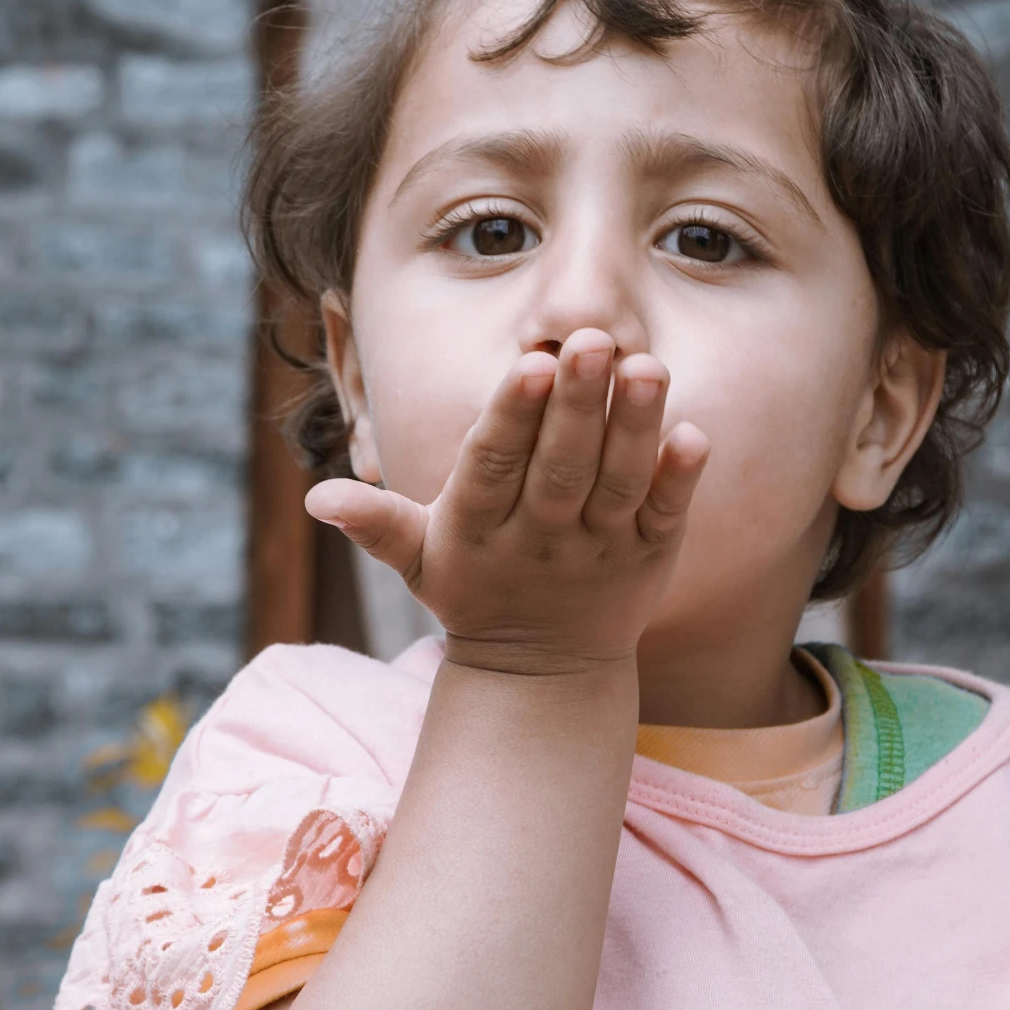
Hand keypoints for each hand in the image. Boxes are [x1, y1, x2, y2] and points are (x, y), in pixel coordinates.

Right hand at [304, 329, 709, 676]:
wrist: (542, 670)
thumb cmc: (474, 590)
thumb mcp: (418, 562)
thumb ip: (375, 524)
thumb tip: (314, 501)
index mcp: (480, 525)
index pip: (495, 463)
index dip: (512, 415)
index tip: (530, 364)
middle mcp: (541, 535)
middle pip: (561, 465)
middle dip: (577, 403)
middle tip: (593, 339)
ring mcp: (600, 546)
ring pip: (619, 483)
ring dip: (635, 427)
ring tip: (648, 367)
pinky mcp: (648, 556)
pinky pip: (667, 515)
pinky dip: (680, 479)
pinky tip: (695, 434)